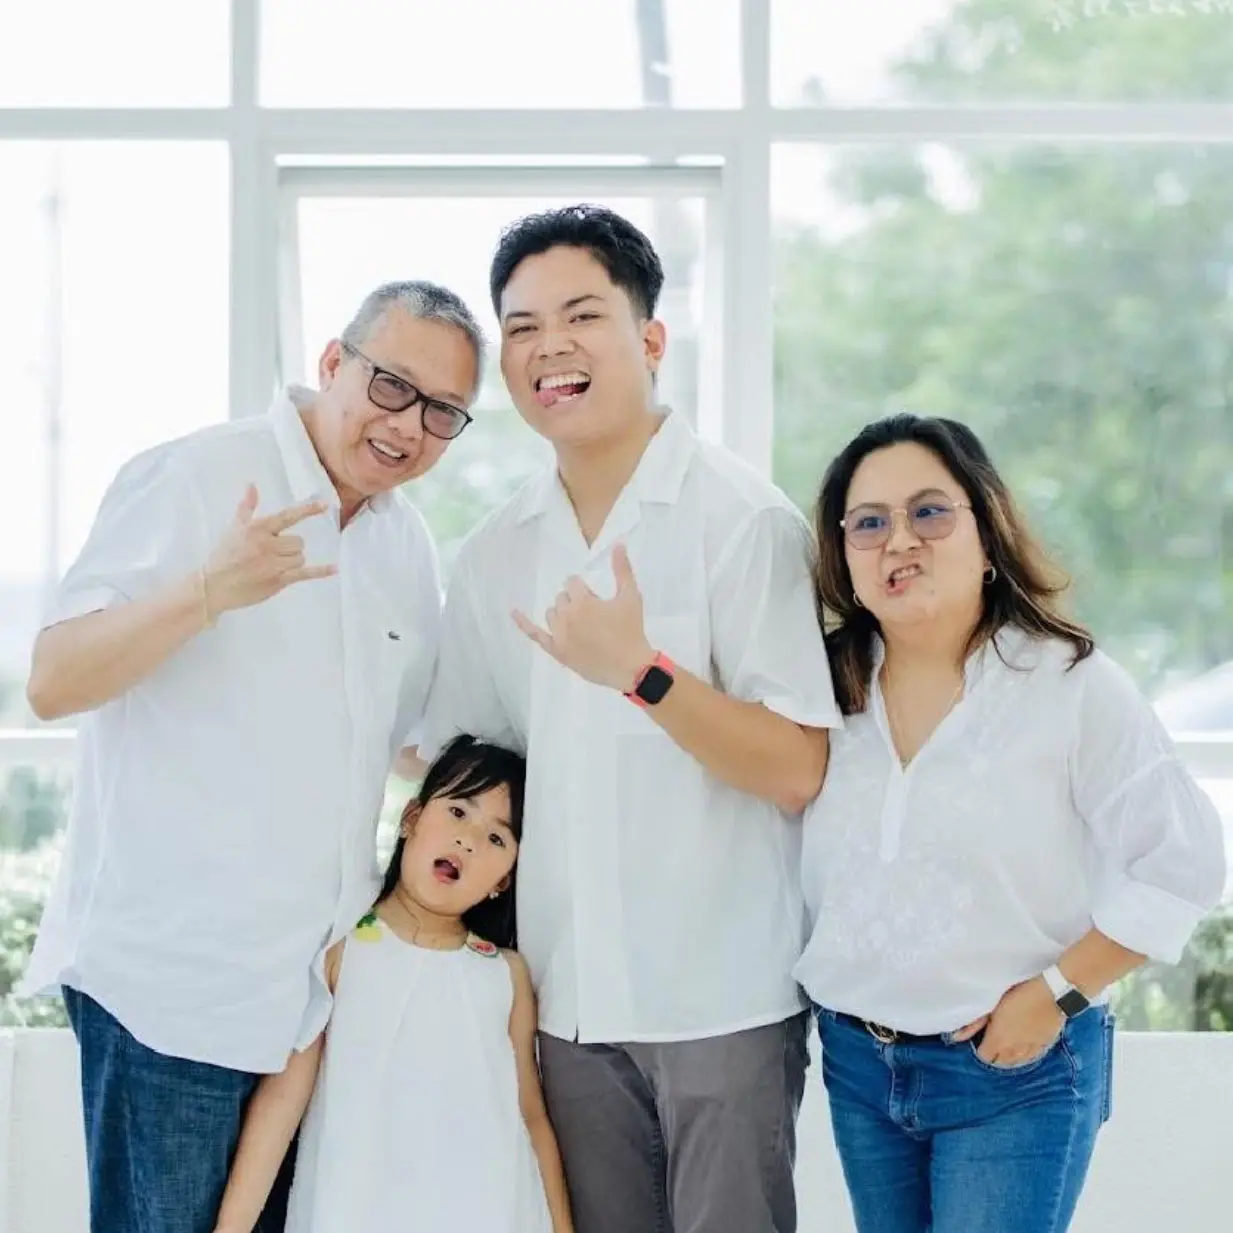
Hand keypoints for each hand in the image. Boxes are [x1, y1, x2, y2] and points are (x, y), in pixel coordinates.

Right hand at [203, 485, 335, 618]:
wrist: (213, 585)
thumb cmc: (223, 556)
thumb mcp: (234, 528)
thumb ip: (247, 507)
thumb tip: (252, 485)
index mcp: (258, 529)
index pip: (287, 516)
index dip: (307, 510)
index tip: (324, 505)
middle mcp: (268, 545)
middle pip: (299, 542)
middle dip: (290, 548)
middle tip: (272, 555)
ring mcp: (274, 564)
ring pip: (300, 558)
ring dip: (292, 562)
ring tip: (272, 566)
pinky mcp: (278, 581)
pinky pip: (306, 573)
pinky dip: (322, 571)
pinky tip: (335, 568)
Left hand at [512, 544, 653, 691]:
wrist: (630, 667)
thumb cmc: (631, 630)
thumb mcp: (631, 596)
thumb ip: (622, 569)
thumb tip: (617, 543)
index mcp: (582, 602)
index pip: (572, 583)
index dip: (585, 591)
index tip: (597, 602)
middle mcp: (566, 616)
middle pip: (561, 598)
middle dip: (575, 602)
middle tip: (595, 617)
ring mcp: (559, 635)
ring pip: (551, 613)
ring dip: (562, 614)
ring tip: (582, 625)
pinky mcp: (556, 651)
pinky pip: (535, 635)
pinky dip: (523, 623)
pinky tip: (513, 613)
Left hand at [952, 976, 1063, 1065]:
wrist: (1052, 993)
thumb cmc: (1018, 994)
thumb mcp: (993, 1005)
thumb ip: (975, 1023)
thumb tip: (956, 1037)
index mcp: (998, 1040)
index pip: (984, 1056)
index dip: (980, 1047)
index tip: (980, 1037)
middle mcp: (1014, 1050)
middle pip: (999, 1062)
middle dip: (993, 1054)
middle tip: (991, 1040)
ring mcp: (1030, 1050)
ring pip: (1015, 1062)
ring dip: (1008, 1056)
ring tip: (1005, 1044)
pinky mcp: (1044, 1046)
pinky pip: (1030, 1058)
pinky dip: (1023, 1055)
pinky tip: (1021, 1048)